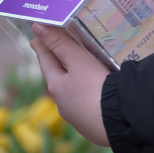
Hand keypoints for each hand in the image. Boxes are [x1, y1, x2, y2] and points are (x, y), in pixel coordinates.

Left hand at [30, 24, 109, 146]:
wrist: (118, 121)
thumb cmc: (95, 88)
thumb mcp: (78, 61)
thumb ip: (60, 43)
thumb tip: (37, 26)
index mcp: (56, 87)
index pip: (46, 61)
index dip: (42, 48)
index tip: (35, 39)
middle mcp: (63, 104)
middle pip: (57, 80)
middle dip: (57, 67)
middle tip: (55, 54)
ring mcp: (77, 117)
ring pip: (71, 95)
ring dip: (72, 83)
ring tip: (78, 74)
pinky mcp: (92, 126)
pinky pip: (86, 107)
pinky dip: (87, 97)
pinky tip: (95, 96)